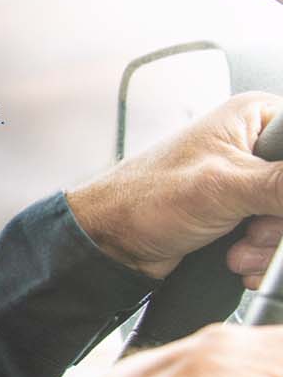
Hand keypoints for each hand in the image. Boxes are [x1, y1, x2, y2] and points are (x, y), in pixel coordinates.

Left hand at [67, 92, 282, 281]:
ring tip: (235, 249)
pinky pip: (274, 240)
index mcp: (254, 117)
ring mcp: (248, 182)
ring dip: (268, 246)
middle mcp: (253, 146)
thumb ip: (281, 185)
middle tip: (250, 231)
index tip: (274, 206)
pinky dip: (260, 257)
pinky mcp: (241, 214)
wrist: (112, 242)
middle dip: (278, 224)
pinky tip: (235, 259)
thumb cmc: (144, 199)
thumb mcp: (224, 186)